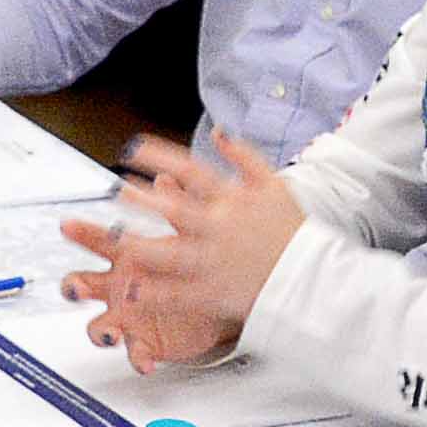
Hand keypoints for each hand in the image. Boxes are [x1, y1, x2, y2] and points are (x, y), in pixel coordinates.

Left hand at [62, 131, 306, 369]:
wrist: (313, 278)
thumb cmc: (293, 231)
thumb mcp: (274, 184)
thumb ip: (243, 156)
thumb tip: (218, 132)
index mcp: (233, 200)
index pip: (190, 170)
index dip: (158, 156)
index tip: (133, 148)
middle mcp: (220, 229)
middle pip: (173, 209)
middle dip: (141, 199)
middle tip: (115, 191)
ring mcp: (215, 262)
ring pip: (169, 253)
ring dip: (138, 245)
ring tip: (113, 238)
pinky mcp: (214, 293)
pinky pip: (178, 294)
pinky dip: (155, 293)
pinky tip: (131, 290)